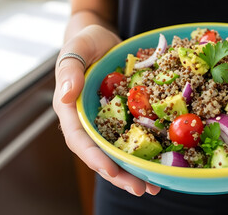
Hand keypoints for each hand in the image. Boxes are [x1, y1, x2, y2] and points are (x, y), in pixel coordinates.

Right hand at [53, 25, 160, 195]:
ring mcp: (107, 121)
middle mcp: (88, 121)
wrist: (104, 38)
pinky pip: (134, 137)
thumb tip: (65, 96)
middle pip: (100, 153)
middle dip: (119, 174)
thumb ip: (69, 69)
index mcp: (71, 110)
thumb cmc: (87, 41)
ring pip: (118, 151)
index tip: (112, 170)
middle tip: (141, 189)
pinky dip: (146, 152)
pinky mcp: (124, 117)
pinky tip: (162, 163)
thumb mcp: (77, 48)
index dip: (95, 157)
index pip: (79, 139)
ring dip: (134, 170)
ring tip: (154, 186)